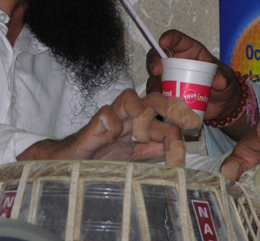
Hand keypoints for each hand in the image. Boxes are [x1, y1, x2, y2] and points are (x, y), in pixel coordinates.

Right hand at [17, 89, 184, 163]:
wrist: (68, 162)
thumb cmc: (100, 157)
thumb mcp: (132, 155)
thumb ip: (152, 148)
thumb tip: (175, 144)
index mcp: (138, 122)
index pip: (162, 113)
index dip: (177, 120)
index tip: (191, 132)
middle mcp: (126, 116)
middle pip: (150, 98)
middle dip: (168, 106)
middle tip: (181, 121)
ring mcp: (110, 119)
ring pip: (128, 96)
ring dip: (140, 111)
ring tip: (143, 132)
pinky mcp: (92, 126)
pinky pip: (105, 113)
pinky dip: (113, 124)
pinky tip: (115, 138)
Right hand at [146, 29, 241, 120]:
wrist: (221, 105)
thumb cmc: (223, 84)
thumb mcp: (226, 79)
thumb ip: (223, 78)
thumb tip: (219, 81)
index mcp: (191, 51)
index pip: (177, 39)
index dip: (169, 38)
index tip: (163, 43)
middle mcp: (178, 62)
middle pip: (159, 55)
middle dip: (154, 60)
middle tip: (156, 71)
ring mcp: (171, 77)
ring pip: (155, 76)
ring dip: (153, 82)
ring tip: (157, 92)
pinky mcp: (168, 92)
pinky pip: (157, 93)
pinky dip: (156, 98)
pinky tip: (159, 103)